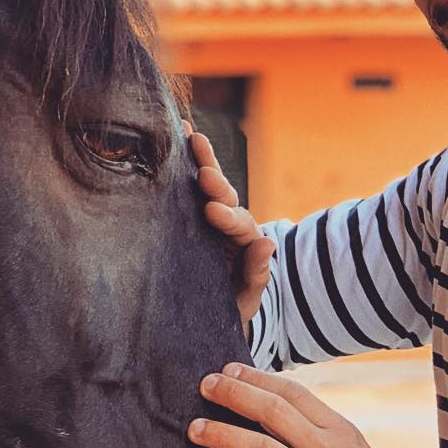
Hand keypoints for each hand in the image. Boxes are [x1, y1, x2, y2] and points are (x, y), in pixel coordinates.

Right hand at [183, 120, 274, 324]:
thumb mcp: (246, 298)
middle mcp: (230, 224)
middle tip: (205, 172)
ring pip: (209, 185)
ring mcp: (210, 217)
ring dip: (202, 160)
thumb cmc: (232, 307)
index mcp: (244, 244)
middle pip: (226, 197)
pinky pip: (189, 186)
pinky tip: (180, 132)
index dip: (228, 218)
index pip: (239, 226)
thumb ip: (256, 273)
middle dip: (216, 182)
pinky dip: (186, 159)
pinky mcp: (190, 214)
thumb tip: (267, 242)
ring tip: (190, 135)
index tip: (212, 211)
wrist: (212, 315)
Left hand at [188, 362, 423, 447]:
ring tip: (194, 429)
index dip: (257, 378)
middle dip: (234, 394)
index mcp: (340, 431)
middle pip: (272, 411)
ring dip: (221, 435)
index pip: (293, 393)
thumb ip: (321, 436)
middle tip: (205, 385)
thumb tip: (279, 415)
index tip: (229, 369)